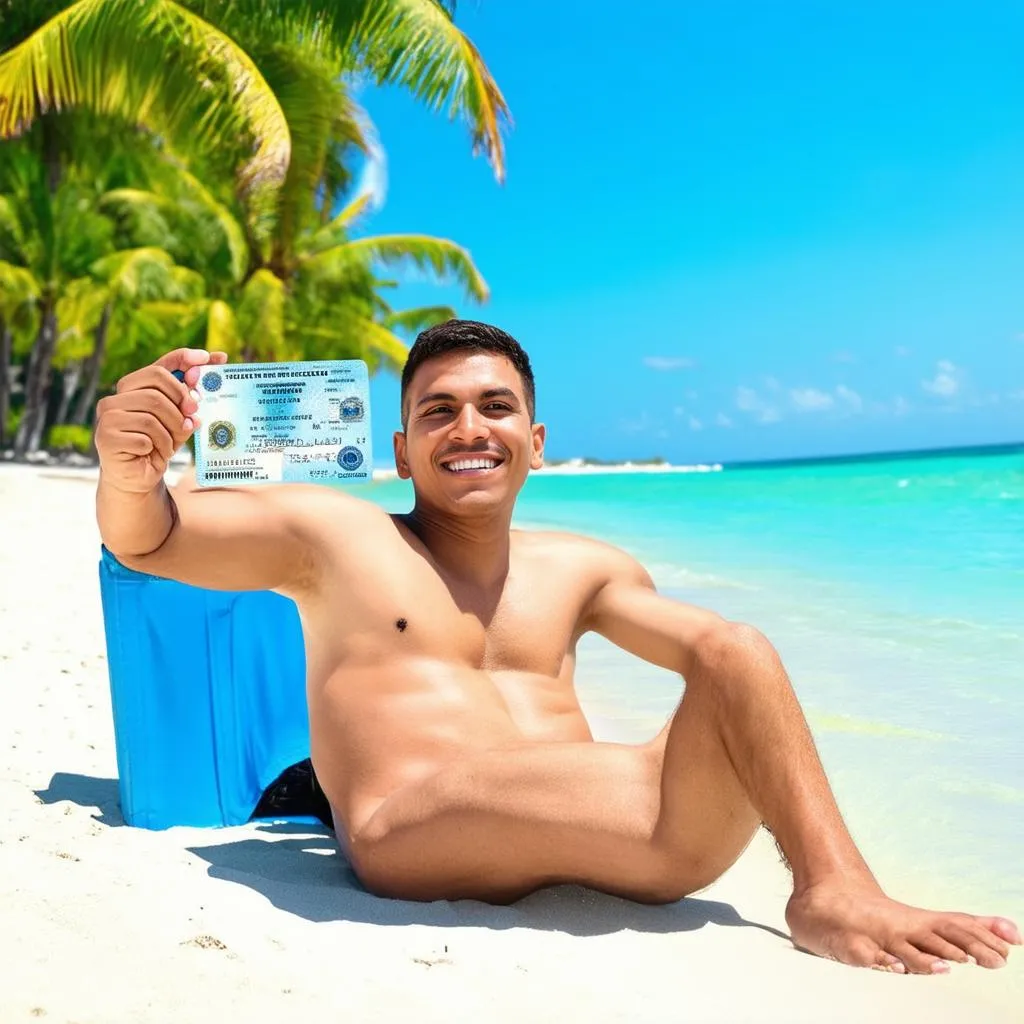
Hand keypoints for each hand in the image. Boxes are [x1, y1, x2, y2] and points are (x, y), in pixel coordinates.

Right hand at [95, 348, 226, 493]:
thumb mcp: (178, 422)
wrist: (137, 478)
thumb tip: (202, 385)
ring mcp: (107, 416)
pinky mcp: (106, 437)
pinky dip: (158, 448)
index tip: (207, 359)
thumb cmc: (158, 445)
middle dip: (180, 404)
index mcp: (132, 389)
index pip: (159, 367)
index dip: (184, 359)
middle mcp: (115, 398)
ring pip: (152, 415)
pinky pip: (144, 437)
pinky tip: (153, 454)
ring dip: (170, 434)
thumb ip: (187, 404)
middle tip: (192, 417)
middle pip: (156, 388)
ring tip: (169, 446)